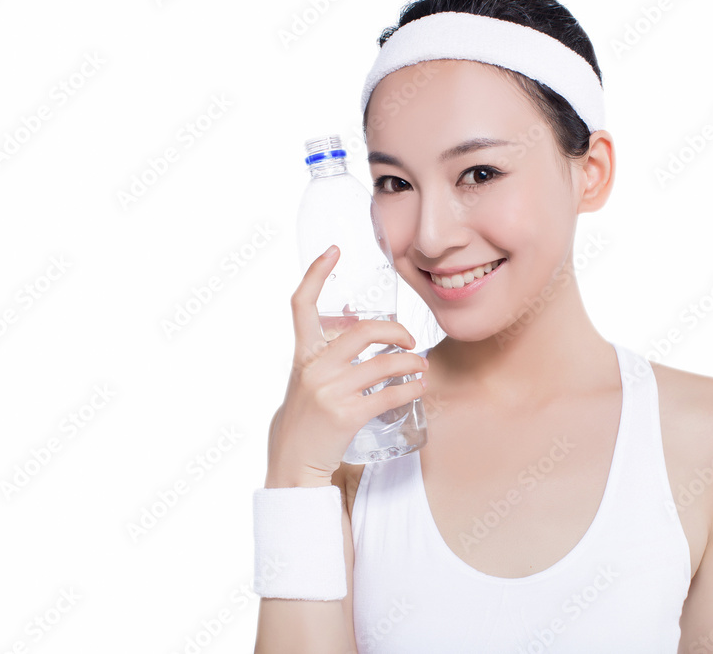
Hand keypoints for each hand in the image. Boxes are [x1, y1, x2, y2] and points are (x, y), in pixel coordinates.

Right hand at [264, 245, 427, 486]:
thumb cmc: (305, 417)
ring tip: (421, 367)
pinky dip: (410, 388)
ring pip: (383, 364)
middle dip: (396, 330)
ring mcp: (329, 392)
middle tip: (409, 341)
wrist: (292, 461)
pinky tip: (419, 387)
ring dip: (411, 364)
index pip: (300, 304)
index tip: (334, 251)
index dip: (315, 273)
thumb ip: (326, 352)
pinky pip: (388, 394)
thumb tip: (352, 318)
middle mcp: (313, 368)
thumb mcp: (307, 378)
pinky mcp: (345, 415)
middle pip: (363, 331)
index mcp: (302, 354)